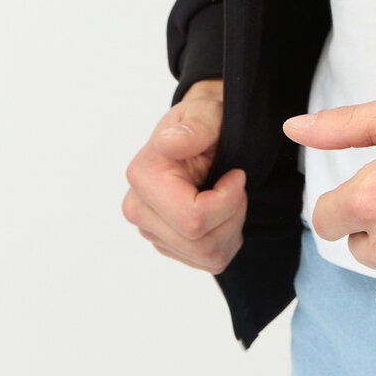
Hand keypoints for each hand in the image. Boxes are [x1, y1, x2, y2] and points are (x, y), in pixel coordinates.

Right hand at [122, 78, 245, 273]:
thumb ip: (195, 127)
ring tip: (229, 195)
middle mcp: (139, 210)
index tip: (237, 174)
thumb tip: (168, 142)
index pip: (193, 219)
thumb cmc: (203, 124)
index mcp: (143, 177)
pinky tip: (222, 212)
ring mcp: (151, 232)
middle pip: (201, 243)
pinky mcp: (166, 245)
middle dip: (232, 215)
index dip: (227, 200)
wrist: (197, 135)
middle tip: (235, 184)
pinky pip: (207, 261)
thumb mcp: (207, 114)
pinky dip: (225, 238)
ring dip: (231, 227)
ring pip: (206, 256)